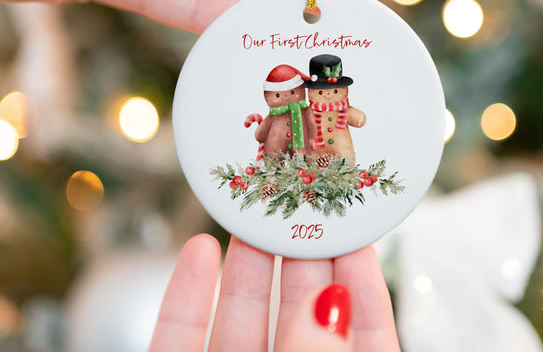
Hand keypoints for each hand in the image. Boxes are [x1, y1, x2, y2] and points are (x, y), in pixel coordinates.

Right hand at [149, 234, 400, 351]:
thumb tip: (327, 304)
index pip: (364, 338)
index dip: (364, 285)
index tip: (358, 233)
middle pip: (298, 318)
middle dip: (301, 258)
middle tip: (302, 203)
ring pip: (239, 322)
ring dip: (245, 266)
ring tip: (252, 215)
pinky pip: (179, 340)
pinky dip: (186, 297)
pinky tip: (198, 251)